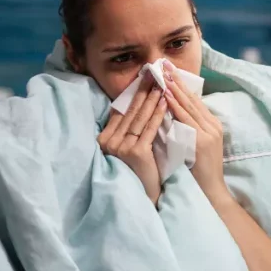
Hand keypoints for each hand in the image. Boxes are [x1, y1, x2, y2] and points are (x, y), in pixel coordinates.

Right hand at [98, 72, 167, 203]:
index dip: (134, 94)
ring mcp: (121, 147)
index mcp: (105, 139)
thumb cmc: (139, 172)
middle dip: (144, 91)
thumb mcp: (128, 149)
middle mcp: (109, 142)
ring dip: (152, 98)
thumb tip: (136, 104)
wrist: (144, 197)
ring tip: (162, 84)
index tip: (145, 78)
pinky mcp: (135, 153)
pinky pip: (149, 129)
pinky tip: (165, 102)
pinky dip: (158, 114)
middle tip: (154, 73)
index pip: (121, 111)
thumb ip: (128, 131)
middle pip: (130, 111)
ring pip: (140, 117)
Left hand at [161, 63, 228, 203]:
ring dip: (174, 88)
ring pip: (189, 105)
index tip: (168, 71)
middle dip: (177, 80)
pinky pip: (186, 119)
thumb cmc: (199, 174)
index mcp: (211, 126)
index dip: (181, 85)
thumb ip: (188, 131)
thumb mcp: (195, 147)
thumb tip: (170, 116)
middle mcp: (213, 126)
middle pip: (192, 98)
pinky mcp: (204, 140)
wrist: (212, 193)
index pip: (194, 101)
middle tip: (163, 64)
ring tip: (162, 74)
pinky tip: (165, 94)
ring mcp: (209, 132)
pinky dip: (175, 105)